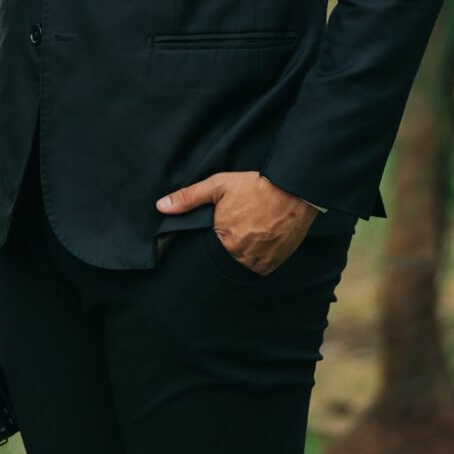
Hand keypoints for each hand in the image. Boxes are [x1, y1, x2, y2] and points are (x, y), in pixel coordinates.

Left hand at [156, 171, 318, 276]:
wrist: (292, 190)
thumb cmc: (254, 187)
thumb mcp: (217, 185)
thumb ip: (188, 198)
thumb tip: (161, 207)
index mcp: (223, 240)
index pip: (206, 252)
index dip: (210, 242)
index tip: (217, 232)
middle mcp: (241, 256)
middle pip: (225, 261)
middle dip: (226, 249)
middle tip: (235, 232)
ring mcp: (260, 262)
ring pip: (243, 267)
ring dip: (242, 256)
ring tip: (247, 237)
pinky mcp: (276, 263)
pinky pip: (260, 268)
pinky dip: (257, 259)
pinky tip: (259, 242)